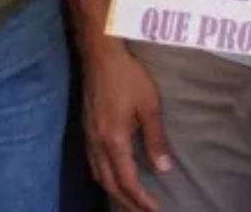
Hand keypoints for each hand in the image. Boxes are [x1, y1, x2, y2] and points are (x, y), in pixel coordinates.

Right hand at [82, 38, 170, 211]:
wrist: (99, 53)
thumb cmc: (127, 76)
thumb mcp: (149, 105)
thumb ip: (155, 138)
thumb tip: (164, 169)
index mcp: (114, 139)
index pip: (127, 180)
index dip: (141, 200)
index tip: (155, 210)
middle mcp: (97, 143)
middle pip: (110, 184)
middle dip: (127, 203)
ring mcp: (88, 136)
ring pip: (98, 175)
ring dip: (114, 192)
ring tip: (130, 202)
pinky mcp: (85, 128)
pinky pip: (93, 163)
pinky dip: (105, 177)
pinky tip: (113, 176)